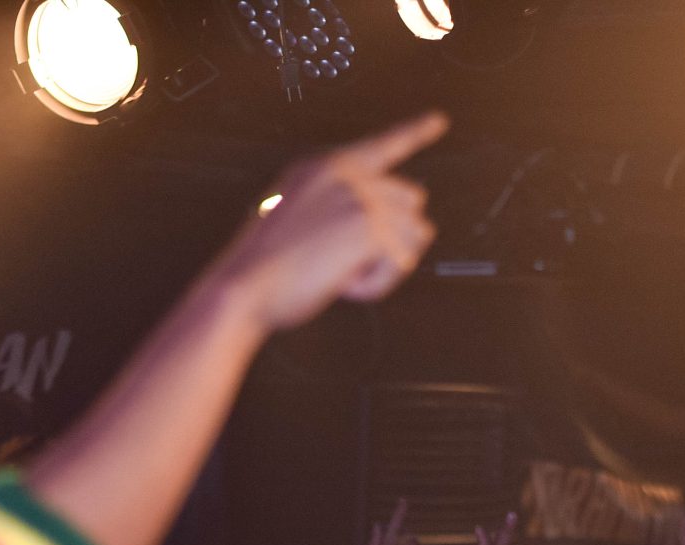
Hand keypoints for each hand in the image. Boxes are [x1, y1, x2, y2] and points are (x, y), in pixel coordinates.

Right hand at [213, 113, 446, 332]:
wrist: (245, 285)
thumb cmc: (268, 265)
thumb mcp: (299, 217)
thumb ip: (341, 207)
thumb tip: (406, 221)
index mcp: (325, 166)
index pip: (381, 145)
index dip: (414, 132)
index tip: (439, 120)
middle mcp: (347, 173)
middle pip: (411, 201)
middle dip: (395, 236)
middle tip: (350, 262)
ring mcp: (360, 195)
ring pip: (413, 236)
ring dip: (384, 266)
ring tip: (339, 273)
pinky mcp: (370, 226)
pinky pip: (400, 264)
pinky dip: (376, 285)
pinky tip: (342, 283)